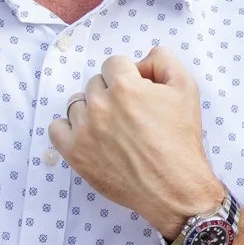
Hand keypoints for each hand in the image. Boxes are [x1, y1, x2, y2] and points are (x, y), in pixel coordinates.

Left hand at [50, 49, 230, 240]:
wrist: (173, 187)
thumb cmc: (181, 140)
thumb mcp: (186, 88)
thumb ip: (164, 60)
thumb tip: (144, 58)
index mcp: (125, 86)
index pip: (114, 63)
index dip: (128, 76)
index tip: (138, 92)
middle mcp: (100, 105)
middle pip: (95, 83)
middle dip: (111, 93)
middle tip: (130, 114)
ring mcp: (84, 130)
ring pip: (77, 104)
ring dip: (92, 111)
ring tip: (112, 129)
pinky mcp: (74, 153)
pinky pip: (57, 129)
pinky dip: (70, 130)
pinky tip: (90, 137)